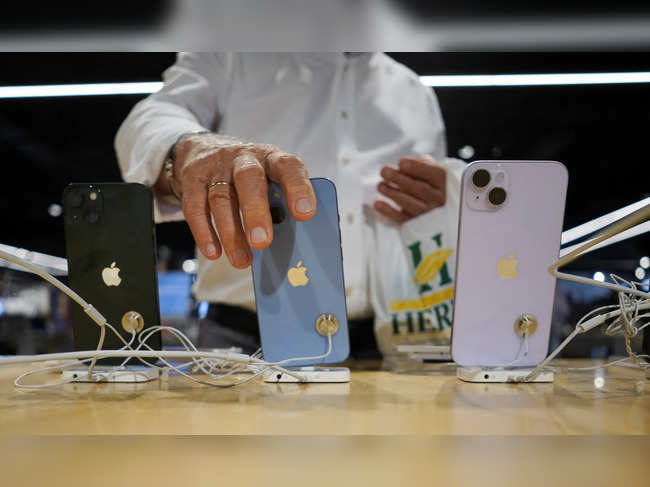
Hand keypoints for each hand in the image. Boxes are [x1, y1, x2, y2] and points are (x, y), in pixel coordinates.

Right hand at [170, 133, 315, 267]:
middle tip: (262, 242)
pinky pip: (195, 207)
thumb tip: (291, 241)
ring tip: (242, 260)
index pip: (288, 167)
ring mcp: (216, 167)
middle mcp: (244, 158)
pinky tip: (214, 252)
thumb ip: (281, 202)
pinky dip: (205, 232)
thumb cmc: (251, 174)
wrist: (204, 148)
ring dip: (231, 233)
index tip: (305, 214)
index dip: (298, 188)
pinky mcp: (193, 179)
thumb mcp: (269, 178)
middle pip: (249, 180)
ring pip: (221, 198)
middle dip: (256, 213)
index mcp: (272, 157)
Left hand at [374, 156, 445, 222]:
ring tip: (380, 186)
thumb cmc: (430, 182)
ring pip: (411, 204)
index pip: (433, 173)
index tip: (401, 163)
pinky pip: (402, 219)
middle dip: (399, 179)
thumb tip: (402, 166)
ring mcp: (428, 212)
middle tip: (384, 171)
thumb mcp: (431, 169)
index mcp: (445, 181)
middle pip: (419, 188)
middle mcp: (439, 198)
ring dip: (393, 194)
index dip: (416, 167)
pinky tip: (377, 204)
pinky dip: (388, 212)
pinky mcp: (417, 224)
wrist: (437, 204)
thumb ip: (421, 164)